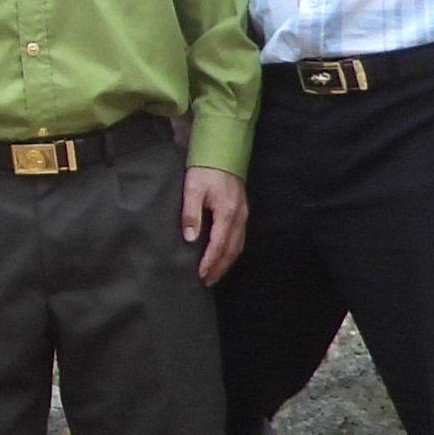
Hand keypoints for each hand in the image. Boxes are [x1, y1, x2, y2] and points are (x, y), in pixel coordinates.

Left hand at [182, 165, 250, 284]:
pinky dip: (232, 251)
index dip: (210, 261)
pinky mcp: (242, 212)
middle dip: (220, 267)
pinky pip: (239, 237)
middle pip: (232, 249)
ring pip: (238, 245)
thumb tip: (190, 238)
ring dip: (227, 262)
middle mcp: (239, 217)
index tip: (201, 275)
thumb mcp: (192, 189)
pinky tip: (223, 256)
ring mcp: (243, 215)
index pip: (219, 244)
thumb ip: (191, 213)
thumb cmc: (205, 170)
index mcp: (227, 212)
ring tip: (214, 275)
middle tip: (207, 281)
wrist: (222, 153)